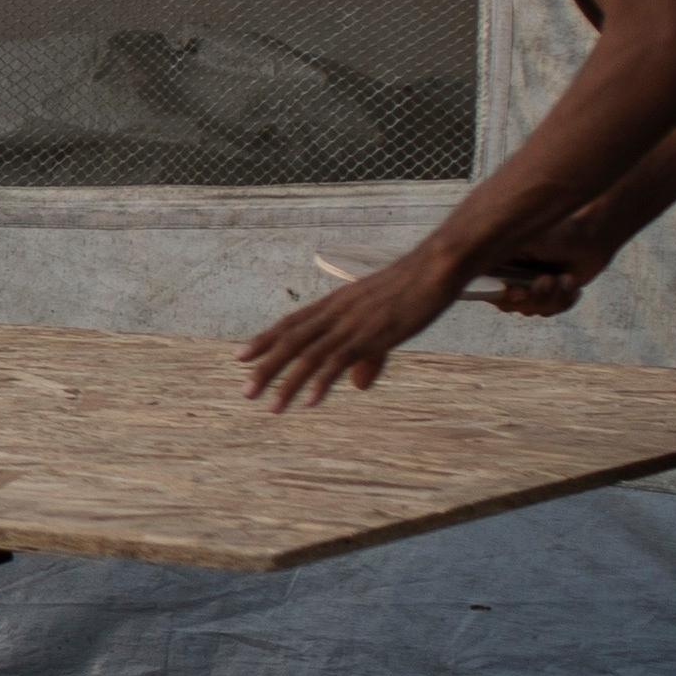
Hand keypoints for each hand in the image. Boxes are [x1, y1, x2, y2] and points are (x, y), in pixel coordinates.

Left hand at [241, 247, 468, 411]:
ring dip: (287, 383)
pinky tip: (309, 402)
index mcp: (334, 304)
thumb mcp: (382, 319)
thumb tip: (357, 386)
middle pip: (291, 341)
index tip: (241, 356)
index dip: (265, 340)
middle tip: (246, 392)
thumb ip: (367, 355)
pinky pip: (339, 361)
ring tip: (271, 407)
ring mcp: (351, 324)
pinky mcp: (371, 336)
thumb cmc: (411, 290)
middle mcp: (335, 313)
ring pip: (309, 356)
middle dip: (266, 368)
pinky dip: (321, 382)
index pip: (291, 323)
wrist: (434, 268)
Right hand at [480, 223, 617, 319]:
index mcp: (497, 260)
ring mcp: (528, 286)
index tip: (518, 291)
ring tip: (565, 278)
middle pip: (507, 304)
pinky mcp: (548, 295)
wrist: (592, 237)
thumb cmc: (558, 232)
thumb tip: (477, 262)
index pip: (483, 287)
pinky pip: (550, 311)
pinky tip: (570, 282)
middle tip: (547, 280)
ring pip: (531, 310)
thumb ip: (499, 250)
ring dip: (552, 297)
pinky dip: (564, 299)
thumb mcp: (526, 237)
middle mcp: (508, 274)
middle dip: (533, 296)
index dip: (498, 295)